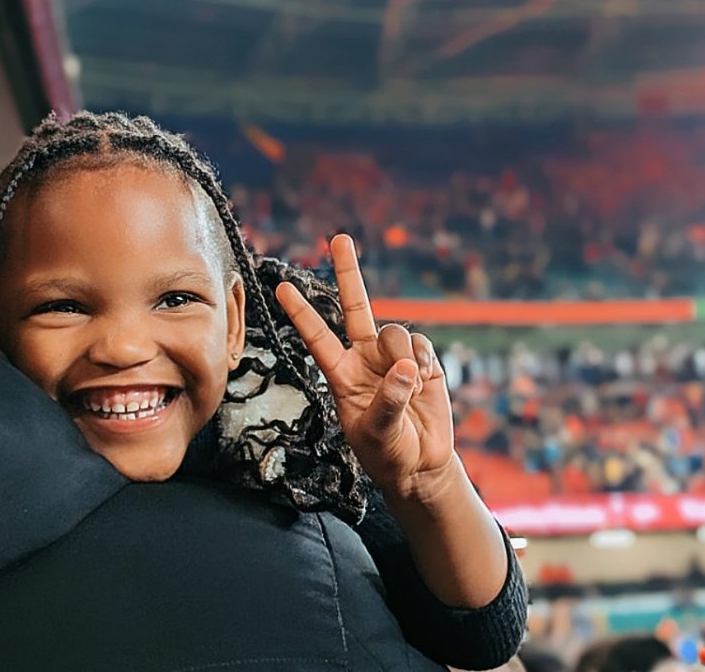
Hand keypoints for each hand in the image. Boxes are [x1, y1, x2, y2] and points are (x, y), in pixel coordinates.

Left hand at [275, 234, 456, 501]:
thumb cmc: (388, 453)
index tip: (281, 288)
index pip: (317, 338)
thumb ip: (388, 401)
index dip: (301, 313)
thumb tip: (404, 366)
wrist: (420, 465)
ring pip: (394, 332)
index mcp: (341, 375)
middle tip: (339, 239)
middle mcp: (364, 358)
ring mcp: (393, 357)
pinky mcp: (421, 361)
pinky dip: (423, 361)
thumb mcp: (379, 434)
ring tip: (409, 386)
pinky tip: (423, 382)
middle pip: (355, 307)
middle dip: (348, 272)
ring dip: (402, 354)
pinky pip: (420, 345)